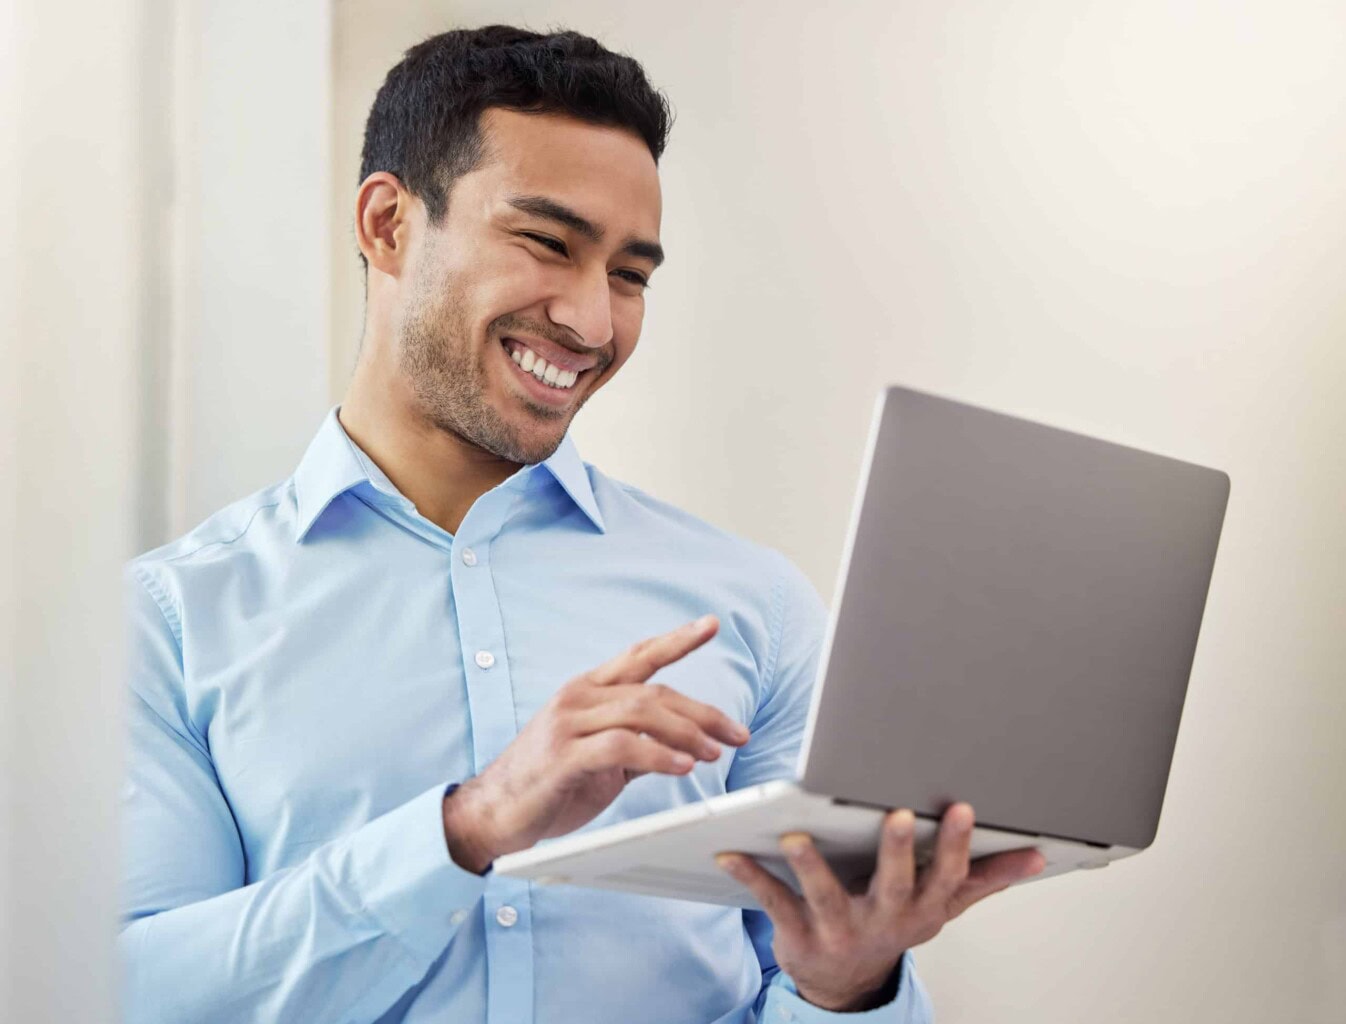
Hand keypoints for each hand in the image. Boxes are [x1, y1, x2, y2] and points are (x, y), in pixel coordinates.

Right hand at [441, 615, 748, 872]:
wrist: (493, 814)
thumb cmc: (548, 784)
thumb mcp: (599, 757)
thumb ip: (635, 741)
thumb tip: (683, 745)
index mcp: (586, 690)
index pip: (639, 655)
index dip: (677, 639)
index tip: (712, 625)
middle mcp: (577, 697)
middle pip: (654, 691)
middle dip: (702, 713)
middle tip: (736, 735)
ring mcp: (567, 723)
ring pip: (642, 713)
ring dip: (687, 733)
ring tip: (715, 753)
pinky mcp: (562, 755)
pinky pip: (621, 746)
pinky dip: (658, 754)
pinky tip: (682, 766)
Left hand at [716, 803, 1045, 1011]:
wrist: (843, 982)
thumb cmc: (893, 925)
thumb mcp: (942, 906)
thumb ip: (986, 878)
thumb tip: (1036, 855)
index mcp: (923, 909)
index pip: (946, 877)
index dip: (956, 846)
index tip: (962, 809)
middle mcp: (885, 921)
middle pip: (894, 885)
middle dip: (897, 851)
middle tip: (897, 816)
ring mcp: (841, 929)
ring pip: (827, 895)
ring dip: (811, 865)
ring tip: (797, 836)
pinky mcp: (798, 933)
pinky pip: (773, 901)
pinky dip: (751, 875)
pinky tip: (731, 851)